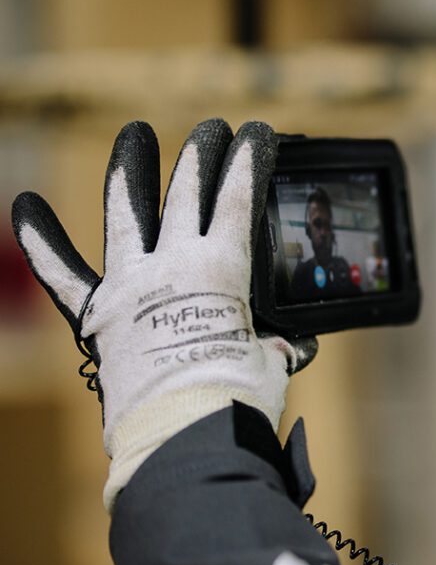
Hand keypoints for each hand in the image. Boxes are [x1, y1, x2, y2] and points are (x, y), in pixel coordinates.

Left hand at [11, 120, 316, 510]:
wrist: (184, 434)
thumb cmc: (236, 398)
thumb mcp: (270, 358)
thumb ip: (268, 339)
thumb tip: (280, 344)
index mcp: (222, 268)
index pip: (237, 198)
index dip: (250, 160)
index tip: (257, 133)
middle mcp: (172, 265)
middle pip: (185, 194)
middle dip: (200, 155)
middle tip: (211, 129)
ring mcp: (129, 285)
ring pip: (126, 214)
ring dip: (130, 170)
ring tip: (135, 134)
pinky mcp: (98, 316)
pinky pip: (61, 273)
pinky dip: (42, 240)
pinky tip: (24, 206)